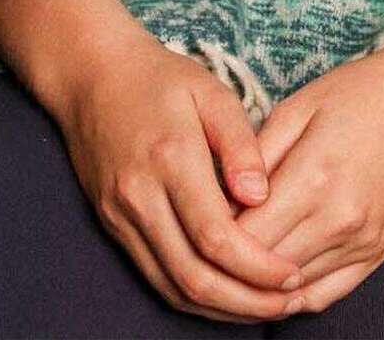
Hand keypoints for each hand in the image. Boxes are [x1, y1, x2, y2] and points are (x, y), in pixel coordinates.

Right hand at [0, 0, 307, 323]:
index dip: (257, 268)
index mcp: (171, 159)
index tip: (292, 275)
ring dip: (220, 308)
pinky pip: (154, 276)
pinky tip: (223, 295)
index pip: (216, 237)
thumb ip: (241, 143)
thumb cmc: (159, 78)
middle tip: (286, 305)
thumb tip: (260, 196)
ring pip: (172, 287)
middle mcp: (140, 196)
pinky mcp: (112, 225)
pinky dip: (191, 296)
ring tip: (262, 306)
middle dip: (245, 302)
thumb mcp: (211, 91)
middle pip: (194, 276)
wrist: (91, 75)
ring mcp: (121, 215)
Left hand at [228, 4, 383, 314]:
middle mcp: (340, 221)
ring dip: (256, 285)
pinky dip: (293, 296)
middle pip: (263, 269)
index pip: (243, 236)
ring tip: (227, 265)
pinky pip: (327, 294)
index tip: (192, 219)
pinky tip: (270, 283)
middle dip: (226, 264)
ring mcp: (363, 242)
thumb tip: (224, 196)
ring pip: (292, 289)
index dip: (210, 234)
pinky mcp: (379, 252)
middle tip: (200, 244)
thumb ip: (258, 155)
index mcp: (315, 178)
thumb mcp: (301, 105)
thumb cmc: (366, 92)